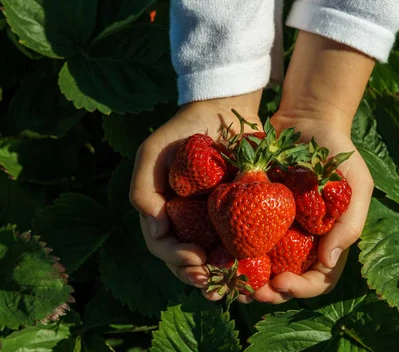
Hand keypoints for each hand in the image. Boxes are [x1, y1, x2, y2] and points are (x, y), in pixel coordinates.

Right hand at [129, 91, 262, 290]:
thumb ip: (142, 188)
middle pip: (187, 261)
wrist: (223, 109)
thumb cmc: (184, 131)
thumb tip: (155, 228)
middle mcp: (187, 221)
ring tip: (234, 290)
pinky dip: (246, 263)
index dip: (176, 258)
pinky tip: (256, 273)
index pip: (163, 245)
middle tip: (213, 283)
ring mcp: (213, 220)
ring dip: (221, 279)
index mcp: (164, 211)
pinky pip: (242, 244)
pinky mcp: (241, 214)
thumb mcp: (153, 152)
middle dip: (198, 277)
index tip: (196, 259)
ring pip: (214, 260)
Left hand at [236, 30, 375, 303]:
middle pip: (282, 280)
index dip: (299, 289)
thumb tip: (328, 261)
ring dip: (243, 279)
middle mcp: (297, 240)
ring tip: (227, 280)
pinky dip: (228, 248)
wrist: (305, 120)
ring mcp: (273, 226)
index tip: (280, 283)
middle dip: (265, 292)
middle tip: (248, 292)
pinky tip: (214, 252)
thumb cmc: (337, 152)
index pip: (315, 280)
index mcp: (324, 241)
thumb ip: (349, 222)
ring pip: (257, 265)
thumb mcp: (356, 184)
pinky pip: (238, 235)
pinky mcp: (250, 209)